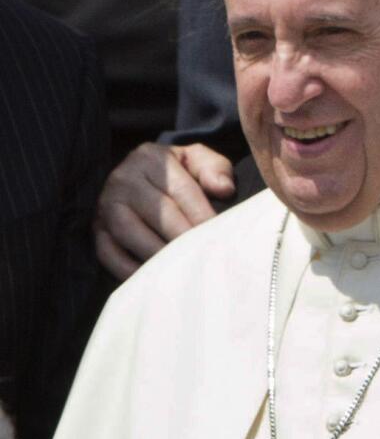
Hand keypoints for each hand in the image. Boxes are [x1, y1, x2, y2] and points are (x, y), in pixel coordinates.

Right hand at [95, 143, 234, 279]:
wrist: (143, 177)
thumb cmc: (179, 173)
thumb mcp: (198, 160)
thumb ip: (215, 169)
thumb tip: (224, 189)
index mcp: (151, 158)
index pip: (182, 190)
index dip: (203, 215)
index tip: (219, 235)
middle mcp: (123, 179)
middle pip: (157, 212)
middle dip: (184, 237)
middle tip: (205, 256)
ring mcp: (105, 205)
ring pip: (129, 232)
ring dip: (158, 253)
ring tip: (182, 269)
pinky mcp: (96, 229)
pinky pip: (108, 253)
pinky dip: (128, 269)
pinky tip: (154, 279)